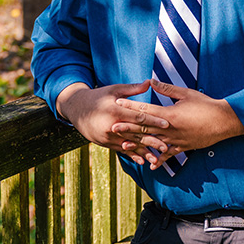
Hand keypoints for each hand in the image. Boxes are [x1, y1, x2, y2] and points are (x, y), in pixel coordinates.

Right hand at [55, 81, 169, 166]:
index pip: (137, 117)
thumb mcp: (114, 90)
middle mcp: (111, 126)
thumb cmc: (98, 97)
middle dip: (152, 141)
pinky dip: (132, 156)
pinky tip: (142, 162)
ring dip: (143, 153)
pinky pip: (121, 150)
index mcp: (114, 110)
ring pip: (129, 145)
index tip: (166, 124)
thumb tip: (150, 82)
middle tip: (166, 146)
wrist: (76, 110)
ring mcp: (107, 136)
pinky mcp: (105, 143)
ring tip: (157, 159)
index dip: (153, 121)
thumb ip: (132, 88)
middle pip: (135, 134)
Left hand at [112, 80, 243, 169]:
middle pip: (144, 128)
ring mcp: (176, 140)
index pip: (146, 110)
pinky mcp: (183, 147)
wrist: (223, 122)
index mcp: (169, 114)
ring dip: (138, 144)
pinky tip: (150, 166)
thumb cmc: (206, 105)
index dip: (131, 106)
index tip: (118, 104)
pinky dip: (159, 160)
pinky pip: (168, 155)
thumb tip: (151, 82)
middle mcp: (170, 129)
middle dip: (128, 127)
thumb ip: (167, 89)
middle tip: (112, 126)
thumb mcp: (186, 94)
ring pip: (153, 143)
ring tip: (124, 145)